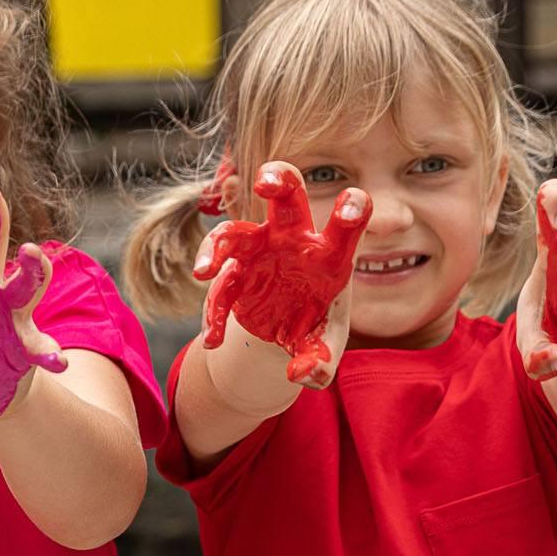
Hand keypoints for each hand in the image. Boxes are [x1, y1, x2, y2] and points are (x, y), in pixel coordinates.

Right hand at [196, 160, 371, 387]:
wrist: (283, 333)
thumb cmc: (314, 327)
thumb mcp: (323, 347)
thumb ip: (320, 361)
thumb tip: (304, 374)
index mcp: (328, 255)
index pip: (344, 227)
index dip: (351, 212)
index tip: (353, 203)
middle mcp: (292, 241)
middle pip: (287, 198)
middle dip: (279, 181)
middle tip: (265, 183)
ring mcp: (258, 251)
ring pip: (233, 234)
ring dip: (215, 246)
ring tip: (203, 273)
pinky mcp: (232, 273)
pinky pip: (217, 287)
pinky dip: (213, 316)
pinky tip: (213, 341)